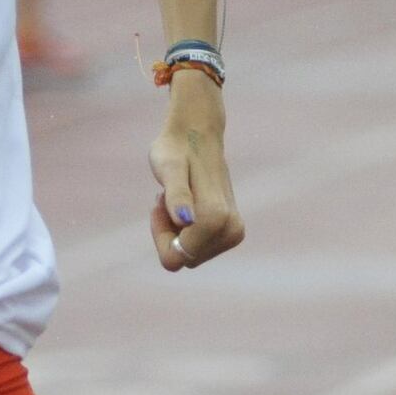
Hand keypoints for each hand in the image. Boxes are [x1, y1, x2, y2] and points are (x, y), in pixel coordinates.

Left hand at [147, 91, 243, 271]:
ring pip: (191, 254)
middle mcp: (231, 231)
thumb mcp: (168, 168)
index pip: (174, 258)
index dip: (160, 234)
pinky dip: (187, 229)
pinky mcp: (233, 232)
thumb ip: (176, 194)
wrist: (196, 135)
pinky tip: (186, 203)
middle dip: (169, 232)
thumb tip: (186, 220)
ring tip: (177, 198)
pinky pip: (198, 247)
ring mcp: (235, 233)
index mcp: (215, 220)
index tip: (160, 204)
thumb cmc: (175, 150)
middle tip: (168, 199)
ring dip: (177, 230)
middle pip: (184, 258)